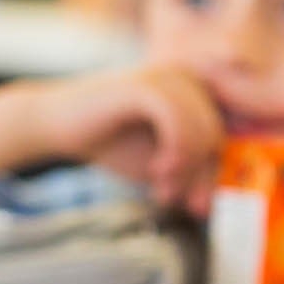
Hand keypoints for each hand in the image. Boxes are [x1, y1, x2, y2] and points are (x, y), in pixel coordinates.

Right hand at [24, 65, 223, 211]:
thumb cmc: (114, 143)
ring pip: (203, 131)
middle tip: (171, 198)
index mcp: (199, 93)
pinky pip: (180, 123)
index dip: (215, 174)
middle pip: (218, 137)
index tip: (197, 206)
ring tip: (162, 188)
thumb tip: (215, 201)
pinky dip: (175, 153)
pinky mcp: (147, 84)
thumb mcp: (163, 163)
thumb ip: (192, 173)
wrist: (57, 124)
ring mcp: (169, 77)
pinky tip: (158, 170)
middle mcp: (189, 78)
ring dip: (186, 170)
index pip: (226, 137)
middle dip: (198, 177)